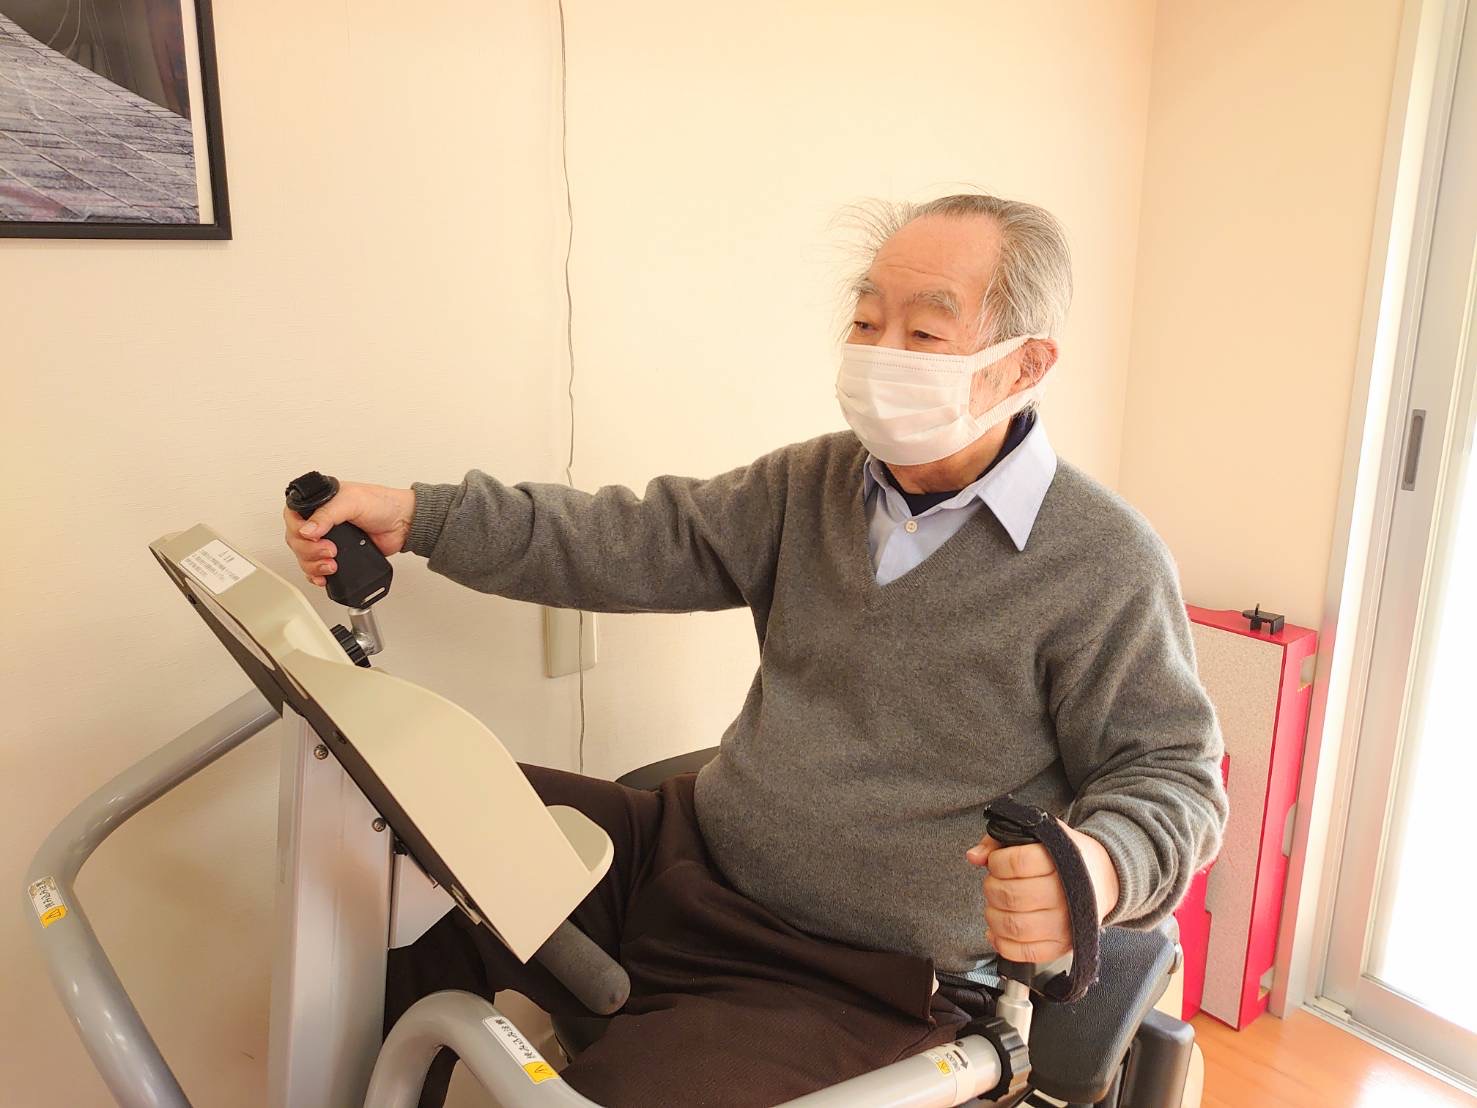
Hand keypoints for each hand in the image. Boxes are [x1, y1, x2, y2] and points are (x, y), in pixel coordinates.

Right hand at [282, 482, 415, 587]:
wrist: (403, 524)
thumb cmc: (382, 504)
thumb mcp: (352, 502)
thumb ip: (327, 514)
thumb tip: (306, 530)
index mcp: (319, 503)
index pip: (292, 517)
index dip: (297, 530)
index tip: (312, 537)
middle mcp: (320, 521)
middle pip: (296, 541)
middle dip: (309, 551)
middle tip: (330, 551)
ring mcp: (327, 539)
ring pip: (304, 557)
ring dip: (313, 565)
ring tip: (331, 565)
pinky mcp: (337, 556)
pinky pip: (316, 568)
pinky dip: (316, 574)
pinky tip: (324, 577)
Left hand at [965, 820, 1119, 963]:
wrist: (1103, 877)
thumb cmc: (1066, 855)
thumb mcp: (1039, 835)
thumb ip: (1001, 841)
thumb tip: (974, 856)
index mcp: (1062, 860)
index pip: (1016, 863)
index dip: (997, 862)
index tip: (997, 862)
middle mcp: (1066, 894)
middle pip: (1011, 896)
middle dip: (992, 888)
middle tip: (995, 883)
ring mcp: (1066, 923)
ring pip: (1014, 926)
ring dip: (993, 916)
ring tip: (995, 906)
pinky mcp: (1063, 945)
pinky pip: (1026, 952)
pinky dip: (1003, 945)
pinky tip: (998, 932)